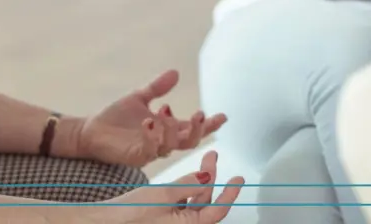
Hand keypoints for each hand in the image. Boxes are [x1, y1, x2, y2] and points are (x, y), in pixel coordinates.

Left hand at [77, 70, 226, 167]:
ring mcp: (150, 150)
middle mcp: (162, 142)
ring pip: (171, 146)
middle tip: (201, 115)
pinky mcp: (135, 155)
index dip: (209, 124)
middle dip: (199, 130)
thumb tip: (176, 72)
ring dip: (171, 128)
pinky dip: (152, 134)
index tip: (223, 116)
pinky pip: (149, 148)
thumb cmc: (115, 118)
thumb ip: (158, 87)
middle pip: (189, 141)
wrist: (90, 130)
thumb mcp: (139, 97)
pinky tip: (149, 120)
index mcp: (167, 129)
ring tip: (164, 110)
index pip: (192, 128)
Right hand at [101, 150, 243, 223]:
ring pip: (195, 199)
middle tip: (213, 153)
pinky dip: (188, 186)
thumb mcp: (162, 195)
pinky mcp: (164, 218)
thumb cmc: (130, 215)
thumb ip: (188, 185)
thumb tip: (208, 176)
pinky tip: (188, 173)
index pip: (217, 210)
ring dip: (200, 178)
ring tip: (205, 156)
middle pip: (206, 201)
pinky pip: (183, 202)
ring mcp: (174, 222)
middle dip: (211, 176)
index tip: (239, 178)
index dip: (230, 193)